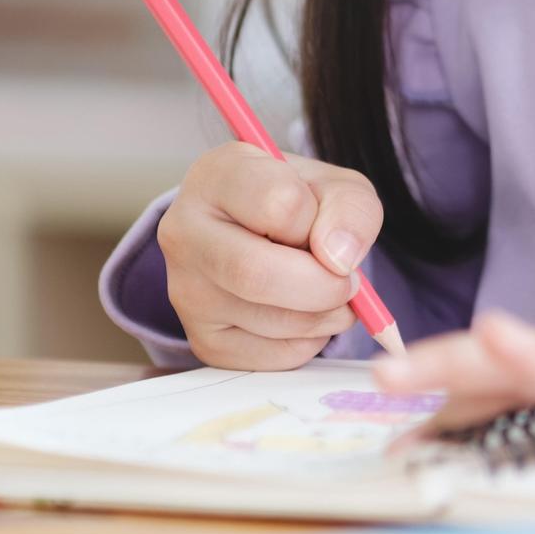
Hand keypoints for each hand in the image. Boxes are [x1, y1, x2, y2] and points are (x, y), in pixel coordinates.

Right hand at [158, 142, 381, 369]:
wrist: (264, 235)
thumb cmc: (300, 204)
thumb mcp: (336, 188)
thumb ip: (350, 209)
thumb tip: (339, 260)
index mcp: (216, 176)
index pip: (279, 205)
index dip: (321, 223)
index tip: (327, 228)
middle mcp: (184, 232)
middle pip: (255, 274)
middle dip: (324, 286)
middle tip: (349, 283)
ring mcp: (186, 291)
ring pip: (270, 321)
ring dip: (326, 315)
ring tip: (331, 293)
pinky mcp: (204, 340)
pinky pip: (272, 356)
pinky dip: (310, 342)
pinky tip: (304, 314)